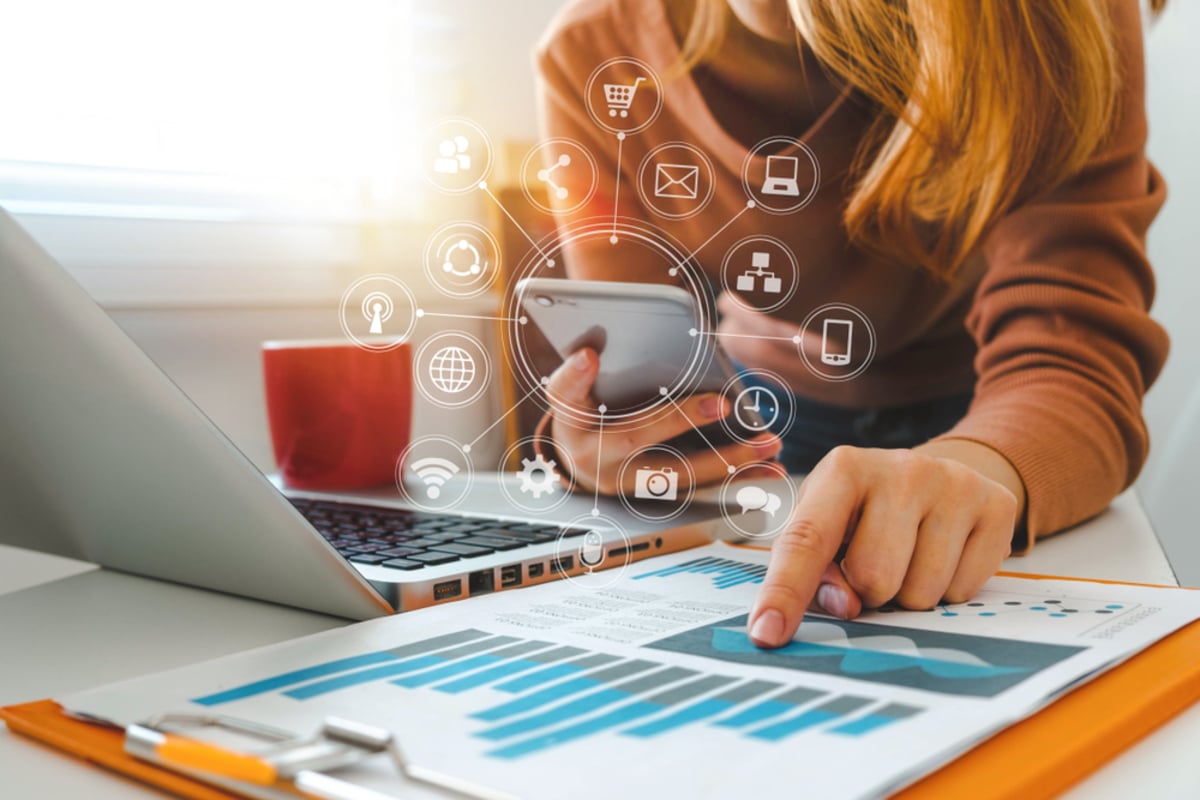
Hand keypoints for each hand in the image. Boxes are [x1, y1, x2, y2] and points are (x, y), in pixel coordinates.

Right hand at [544, 348, 781, 494]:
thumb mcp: (570, 394)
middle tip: (722, 404)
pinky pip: (702, 488)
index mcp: (574, 430)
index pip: (570, 398)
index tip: (589, 356)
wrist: (583, 463)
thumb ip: (575, 375)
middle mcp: (600, 464)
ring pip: (681, 474)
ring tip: (767, 444)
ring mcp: (633, 485)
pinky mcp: (662, 494)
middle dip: (681, 422)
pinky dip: (737, 478)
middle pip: (638, 441)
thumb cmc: (583, 419)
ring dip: (727, 461)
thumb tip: (589, 353)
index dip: (577, 377)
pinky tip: (769, 466)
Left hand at [748, 444, 1020, 647]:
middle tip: (877, 563)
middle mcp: (900, 468)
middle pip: (872, 578)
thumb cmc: (867, 512)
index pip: (806, 540)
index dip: (784, 592)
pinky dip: (948, 590)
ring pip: (920, 593)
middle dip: (869, 591)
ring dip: (909, 595)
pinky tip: (944, 554)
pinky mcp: (996, 505)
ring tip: (910, 557)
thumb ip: (816, 571)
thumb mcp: (830, 529)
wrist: (940, 476)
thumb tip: (844, 606)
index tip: (766, 634)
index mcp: (843, 469)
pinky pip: (963, 591)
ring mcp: (954, 483)